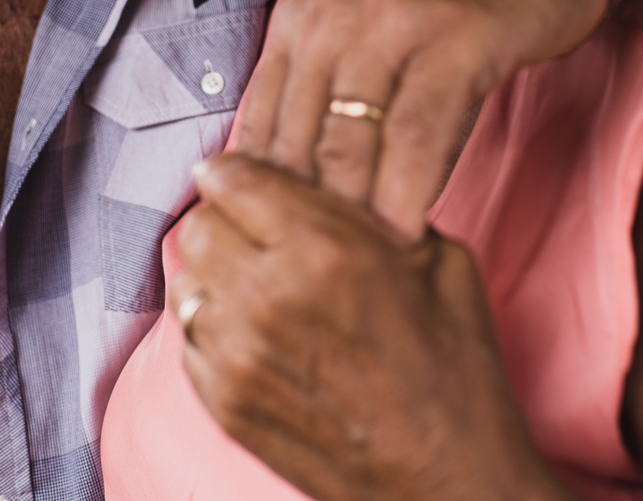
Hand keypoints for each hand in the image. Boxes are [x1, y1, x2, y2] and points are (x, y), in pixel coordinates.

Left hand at [171, 153, 577, 500]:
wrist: (450, 480)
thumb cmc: (456, 369)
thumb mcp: (438, 260)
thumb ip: (370, 208)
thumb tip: (325, 182)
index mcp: (323, 249)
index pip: (231, 176)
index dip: (240, 172)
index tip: (249, 179)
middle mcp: (267, 296)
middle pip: (199, 224)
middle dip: (227, 220)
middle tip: (259, 233)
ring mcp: (237, 355)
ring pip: (186, 279)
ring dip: (217, 272)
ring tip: (259, 284)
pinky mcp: (224, 402)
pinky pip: (187, 335)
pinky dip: (213, 323)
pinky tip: (257, 331)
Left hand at [237, 0, 607, 237]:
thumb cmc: (435, 19)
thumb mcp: (357, 47)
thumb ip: (314, 105)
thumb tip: (272, 198)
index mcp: (297, 23)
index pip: (260, 129)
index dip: (263, 204)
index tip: (273, 260)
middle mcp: (331, 17)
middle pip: (301, 142)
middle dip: (307, 221)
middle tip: (315, 281)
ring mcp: (391, 23)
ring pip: (352, 142)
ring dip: (355, 217)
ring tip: (361, 272)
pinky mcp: (452, 37)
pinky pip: (418, 132)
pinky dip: (408, 190)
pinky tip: (409, 233)